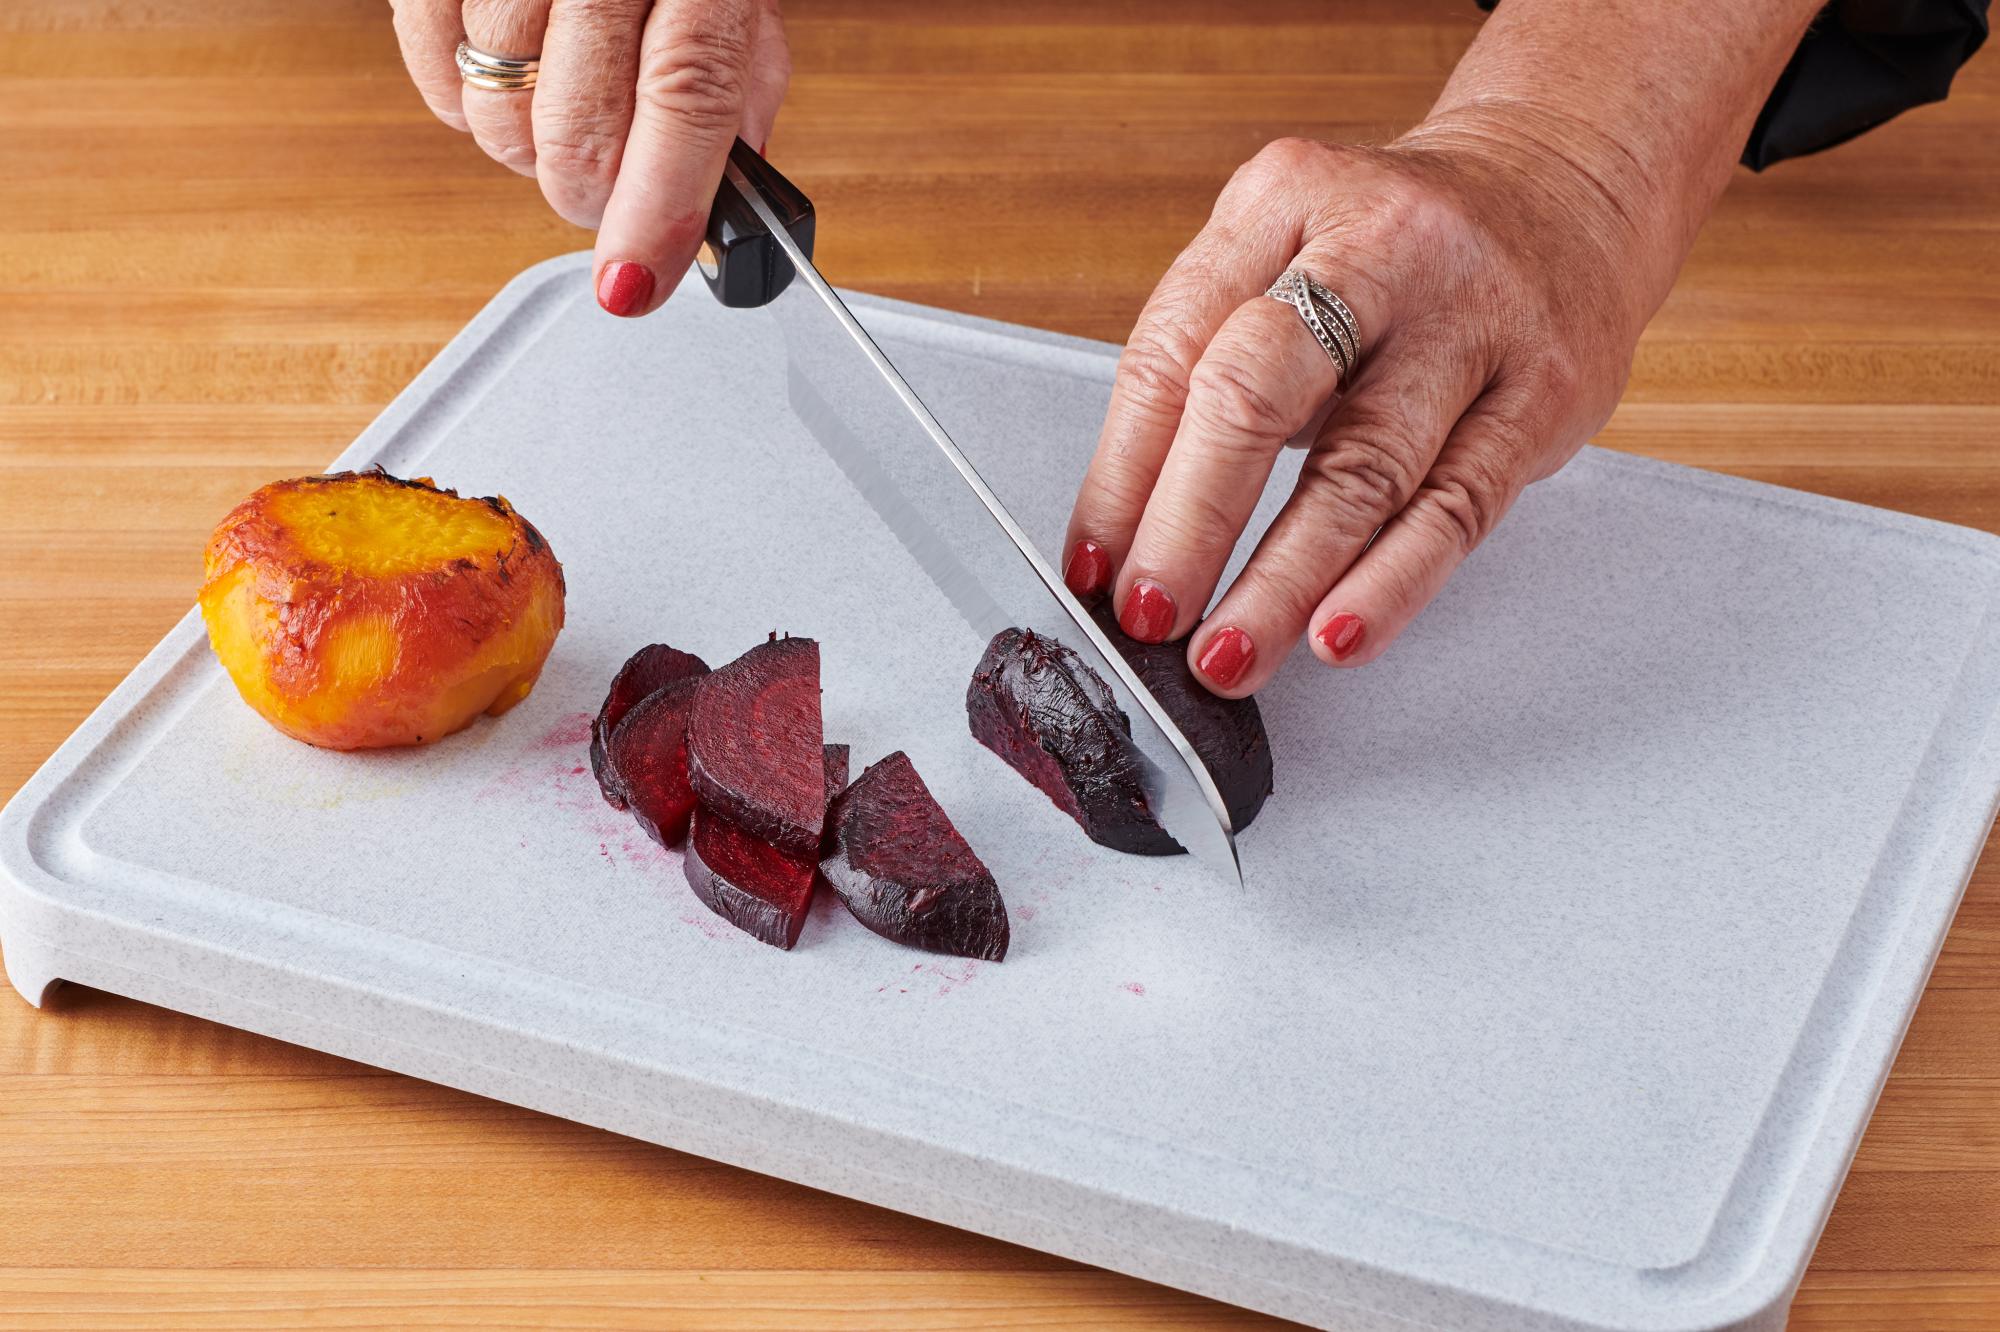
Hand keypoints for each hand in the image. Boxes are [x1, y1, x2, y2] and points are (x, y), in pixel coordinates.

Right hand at [391, 0, 789, 315]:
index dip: (656, 208)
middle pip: (579, 131)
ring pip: (500, 119)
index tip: (632, 283)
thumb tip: (707, 207)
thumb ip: (739, 93)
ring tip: (563, 107)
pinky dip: (468, 107)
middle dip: (593, 199)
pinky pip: (436, 78)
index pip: (683, 99)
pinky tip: (507, 78)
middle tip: (610, 199)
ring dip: (532, 152)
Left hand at [1061, 119, 1657, 695]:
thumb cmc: (1397, 255)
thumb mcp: (1285, 264)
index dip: (1121, 475)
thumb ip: (1207, 373)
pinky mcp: (1545, 390)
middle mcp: (1380, 245)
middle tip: (1150, 616)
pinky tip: (1339, 632)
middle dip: (1188, 523)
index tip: (1094, 570)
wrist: (1566, 190)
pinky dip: (1389, 582)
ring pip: (1361, 468)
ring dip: (1281, 582)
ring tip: (1231, 652)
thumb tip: (1126, 538)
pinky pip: (1456, 507)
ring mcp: (1472, 316)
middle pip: (1257, 393)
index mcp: (1282, 199)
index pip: (1172, 351)